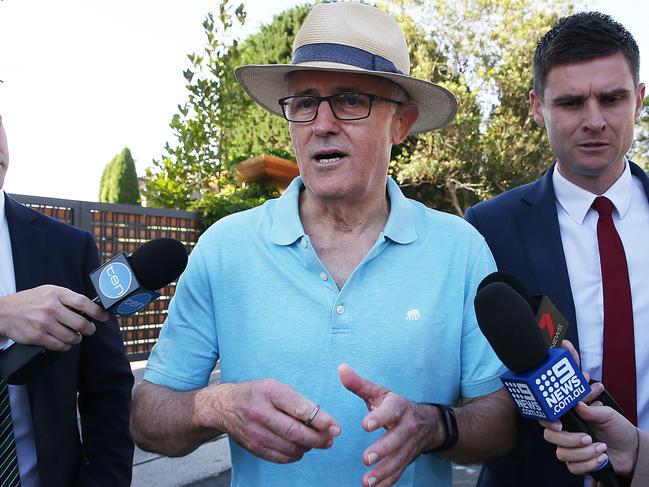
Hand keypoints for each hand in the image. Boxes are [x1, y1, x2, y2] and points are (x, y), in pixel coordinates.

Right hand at [0, 285, 106, 350]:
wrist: (4, 312)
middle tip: (89, 330)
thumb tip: (89, 308)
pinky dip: (65, 346)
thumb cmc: (30, 301)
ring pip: (72, 337)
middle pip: (80, 323)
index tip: (104, 316)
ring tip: (74, 336)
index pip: (83, 303)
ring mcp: (44, 323)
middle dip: (89, 329)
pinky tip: (63, 342)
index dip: (97, 311)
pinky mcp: (37, 336)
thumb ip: (67, 298)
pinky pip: (60, 346)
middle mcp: (51, 308)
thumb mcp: (49, 291)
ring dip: (76, 339)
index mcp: (56, 294)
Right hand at [195, 379, 340, 463]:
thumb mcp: (277, 387)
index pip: (299, 409)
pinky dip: (295, 455)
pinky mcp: (254, 447)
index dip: (321, 420)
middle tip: (331, 438)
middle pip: (296, 432)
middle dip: (318, 438)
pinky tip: (301, 447)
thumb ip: (298, 401)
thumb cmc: (257, 393)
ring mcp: (256, 432)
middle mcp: (261, 413)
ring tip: (317, 442)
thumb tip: (324, 420)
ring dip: (309, 447)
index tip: (335, 426)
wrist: (226, 406)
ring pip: (291, 447)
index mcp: (270, 392)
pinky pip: (281, 457)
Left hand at [338, 363, 440, 486]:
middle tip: (366, 458)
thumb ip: (359, 384)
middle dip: (383, 449)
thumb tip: (341, 369)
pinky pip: (400, 471)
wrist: (428, 423)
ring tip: (366, 481)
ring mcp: (410, 445)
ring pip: (399, 459)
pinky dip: (388, 481)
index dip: (379, 418)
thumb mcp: (379, 392)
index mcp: (399, 407)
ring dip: (383, 471)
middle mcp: (407, 427)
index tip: (365, 425)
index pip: (390, 411)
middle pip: (397, 439)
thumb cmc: (395, 406)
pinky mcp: (408, 458)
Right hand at [540, 402, 637, 476]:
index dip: (548, 421)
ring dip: (583, 453)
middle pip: (550, 436)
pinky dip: (589, 463)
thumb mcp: (608, 415)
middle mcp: (566, 433)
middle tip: (588, 438)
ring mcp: (570, 449)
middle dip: (569, 439)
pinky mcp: (578, 464)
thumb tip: (577, 405)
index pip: (548, 418)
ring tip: (602, 447)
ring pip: (562, 453)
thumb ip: (592, 410)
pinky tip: (602, 457)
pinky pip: (574, 467)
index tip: (559, 425)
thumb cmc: (617, 428)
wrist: (631, 449)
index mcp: (570, 418)